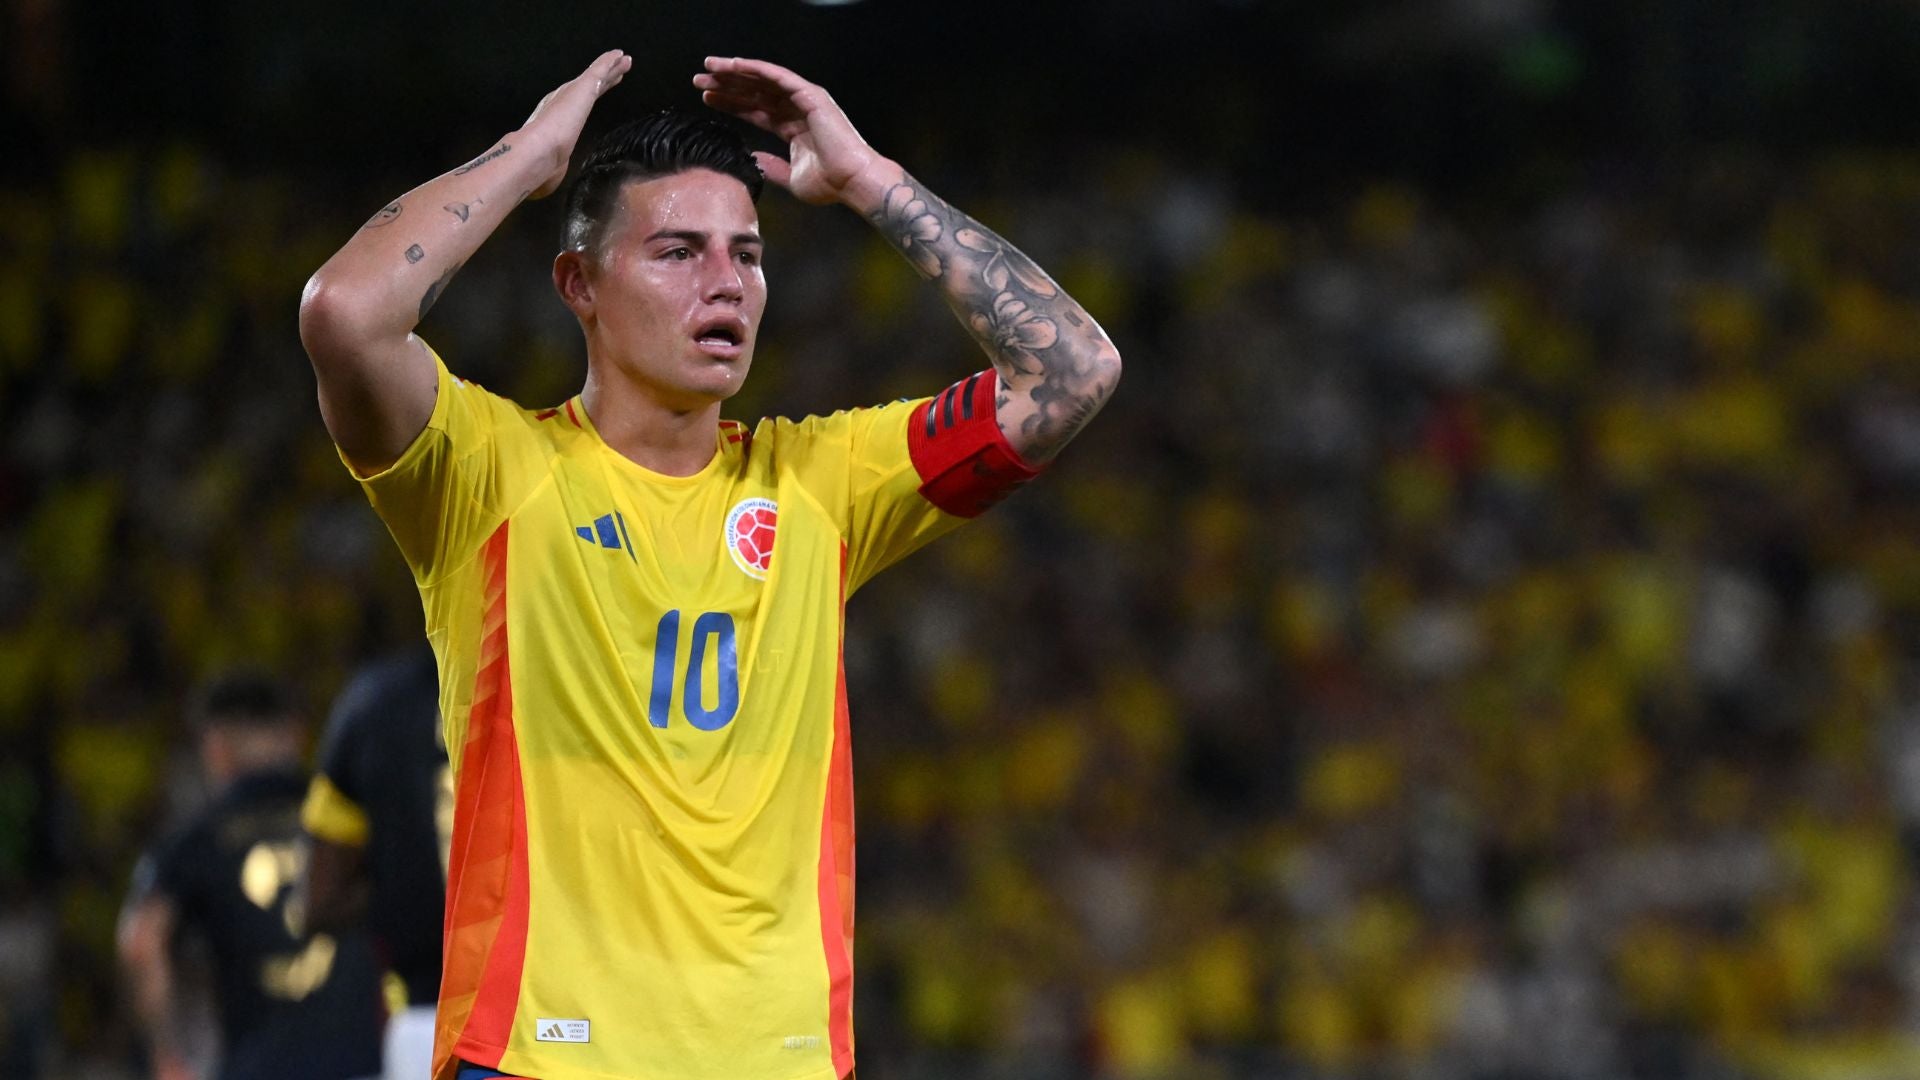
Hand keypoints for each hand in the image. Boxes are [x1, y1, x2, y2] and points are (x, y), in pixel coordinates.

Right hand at [519, 49, 632, 198]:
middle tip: (617, 69)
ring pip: (595, 75)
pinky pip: (598, 70)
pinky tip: (619, 55)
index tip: (598, 90)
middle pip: (588, 87)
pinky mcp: (581, 88)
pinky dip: (608, 61)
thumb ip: (549, 174)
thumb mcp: (549, 173)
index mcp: (555, 120)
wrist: (537, 155)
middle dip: (603, 78)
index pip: (576, 106)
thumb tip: (539, 191)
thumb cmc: (539, 168)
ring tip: (623, 58)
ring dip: (610, 67)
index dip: (588, 97)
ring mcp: (571, 93)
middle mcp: (561, 102)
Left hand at [693, 57, 894, 208]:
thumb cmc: (829, 184)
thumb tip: (754, 160)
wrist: (852, 181)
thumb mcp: (791, 178)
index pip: (755, 111)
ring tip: (709, 68)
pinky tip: (734, 65)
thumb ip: (772, 168)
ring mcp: (803, 100)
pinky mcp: (809, 95)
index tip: (707, 99)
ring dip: (735, 72)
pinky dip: (755, 69)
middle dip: (726, 85)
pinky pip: (777, 76)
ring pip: (762, 80)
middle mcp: (796, 110)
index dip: (731, 104)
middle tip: (699, 80)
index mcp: (792, 128)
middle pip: (754, 92)